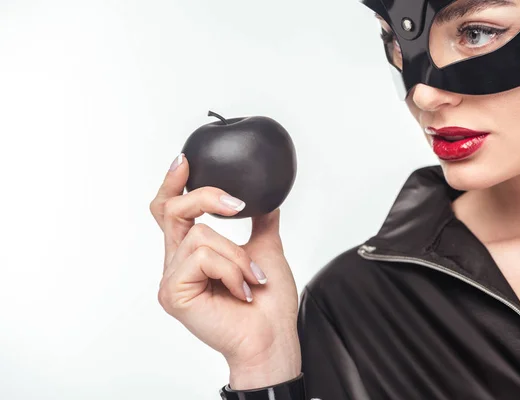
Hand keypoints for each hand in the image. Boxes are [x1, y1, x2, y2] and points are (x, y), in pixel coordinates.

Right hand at [149, 154, 300, 388]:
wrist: (271, 338)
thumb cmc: (268, 304)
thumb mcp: (266, 251)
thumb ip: (260, 223)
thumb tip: (267, 199)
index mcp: (192, 254)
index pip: (170, 212)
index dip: (173, 184)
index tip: (184, 160)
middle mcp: (176, 264)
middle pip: (171, 210)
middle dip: (206, 198)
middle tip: (237, 206)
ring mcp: (171, 279)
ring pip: (200, 235)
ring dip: (237, 256)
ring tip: (251, 279)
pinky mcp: (173, 292)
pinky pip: (202, 257)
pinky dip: (231, 269)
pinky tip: (241, 290)